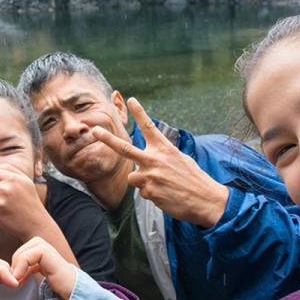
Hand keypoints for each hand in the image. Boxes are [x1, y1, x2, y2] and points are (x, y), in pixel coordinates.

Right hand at [11, 237, 76, 299]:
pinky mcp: (54, 270)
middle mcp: (61, 267)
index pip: (41, 251)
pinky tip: (20, 281)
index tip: (15, 279)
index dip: (23, 260)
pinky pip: (36, 257)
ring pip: (35, 247)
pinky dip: (25, 264)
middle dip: (20, 257)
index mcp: (64, 276)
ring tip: (16, 280)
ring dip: (21, 259)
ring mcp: (58, 266)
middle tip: (13, 278)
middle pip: (37, 244)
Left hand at [92, 98, 228, 227]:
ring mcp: (149, 176)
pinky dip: (152, 194)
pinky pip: (142, 192)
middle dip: (107, 138)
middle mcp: (154, 160)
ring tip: (163, 186)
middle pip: (124, 148)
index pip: (149, 127)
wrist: (205, 200)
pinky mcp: (148, 192)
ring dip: (143, 182)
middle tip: (94, 129)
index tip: (131, 100)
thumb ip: (160, 157)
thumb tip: (144, 164)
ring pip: (133, 177)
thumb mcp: (180, 160)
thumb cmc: (193, 179)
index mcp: (164, 149)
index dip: (139, 113)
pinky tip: (166, 195)